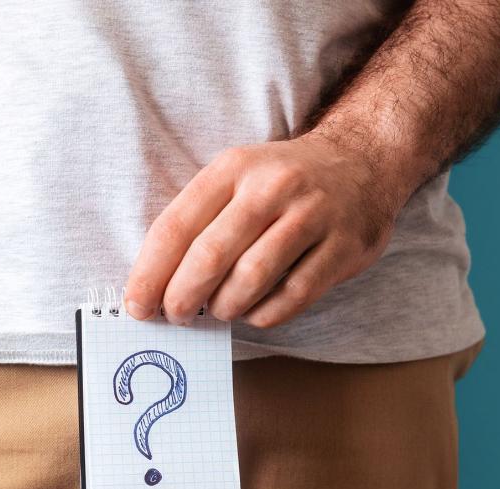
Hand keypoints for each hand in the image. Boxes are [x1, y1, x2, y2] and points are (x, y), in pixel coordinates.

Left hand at [123, 132, 407, 328]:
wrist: (364, 160)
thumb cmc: (283, 183)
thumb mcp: (236, 178)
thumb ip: (199, 222)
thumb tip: (156, 286)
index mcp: (234, 168)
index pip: (177, 226)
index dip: (150, 273)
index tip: (136, 306)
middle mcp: (273, 187)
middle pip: (211, 256)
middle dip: (183, 297)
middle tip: (175, 316)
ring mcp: (312, 216)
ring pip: (251, 279)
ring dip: (225, 307)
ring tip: (219, 311)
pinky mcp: (344, 247)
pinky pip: (292, 297)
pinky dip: (264, 314)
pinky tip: (254, 312)